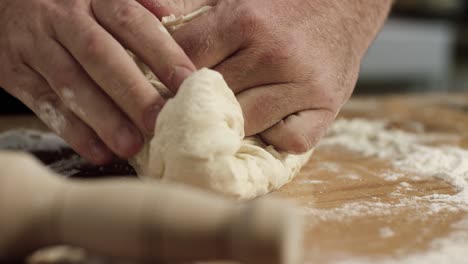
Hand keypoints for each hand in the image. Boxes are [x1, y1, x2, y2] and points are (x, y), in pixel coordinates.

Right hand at [0, 0, 194, 163]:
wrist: (6, 1)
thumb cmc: (69, 5)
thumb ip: (137, 4)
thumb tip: (170, 16)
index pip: (133, 22)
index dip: (162, 54)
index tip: (188, 85)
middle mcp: (64, 18)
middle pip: (101, 56)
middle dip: (132, 93)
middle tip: (158, 122)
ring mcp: (36, 45)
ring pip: (71, 84)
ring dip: (103, 119)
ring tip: (130, 145)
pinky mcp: (14, 72)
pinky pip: (44, 104)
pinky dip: (73, 132)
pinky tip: (99, 151)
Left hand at [148, 0, 391, 152]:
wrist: (344, 5)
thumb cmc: (282, 9)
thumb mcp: (235, 0)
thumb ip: (192, 14)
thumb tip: (149, 18)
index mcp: (244, 21)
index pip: (186, 60)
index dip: (168, 80)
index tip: (162, 93)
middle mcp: (273, 53)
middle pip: (211, 98)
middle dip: (194, 107)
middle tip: (186, 115)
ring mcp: (302, 83)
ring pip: (245, 123)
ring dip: (232, 126)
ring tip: (227, 121)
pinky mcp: (326, 107)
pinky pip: (287, 140)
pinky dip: (273, 139)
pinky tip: (269, 124)